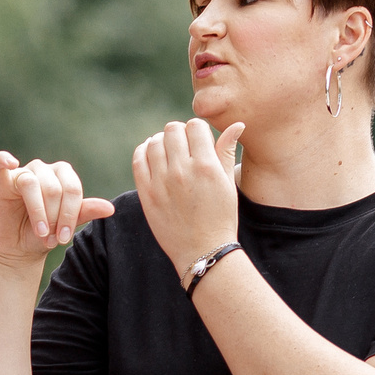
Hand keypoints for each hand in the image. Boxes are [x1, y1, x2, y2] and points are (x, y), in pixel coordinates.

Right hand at [0, 152, 113, 266]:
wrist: (17, 248)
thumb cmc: (42, 235)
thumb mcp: (64, 226)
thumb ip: (84, 213)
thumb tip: (110, 208)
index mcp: (63, 175)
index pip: (72, 189)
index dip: (70, 214)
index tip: (64, 238)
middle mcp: (44, 170)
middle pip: (54, 189)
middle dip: (54, 218)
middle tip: (51, 239)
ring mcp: (21, 173)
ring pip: (32, 184)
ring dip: (37, 212)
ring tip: (39, 232)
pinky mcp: (0, 180)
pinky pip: (0, 162)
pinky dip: (4, 160)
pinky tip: (11, 162)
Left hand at [132, 119, 245, 283]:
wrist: (203, 250)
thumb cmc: (221, 217)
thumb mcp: (228, 183)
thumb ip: (227, 151)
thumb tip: (236, 124)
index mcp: (207, 166)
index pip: (195, 126)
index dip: (197, 130)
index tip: (198, 140)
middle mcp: (183, 171)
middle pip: (172, 130)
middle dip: (179, 133)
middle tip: (182, 144)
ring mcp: (162, 183)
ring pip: (154, 142)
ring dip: (161, 141)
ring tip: (168, 150)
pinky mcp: (147, 194)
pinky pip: (138, 160)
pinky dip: (144, 151)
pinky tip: (152, 154)